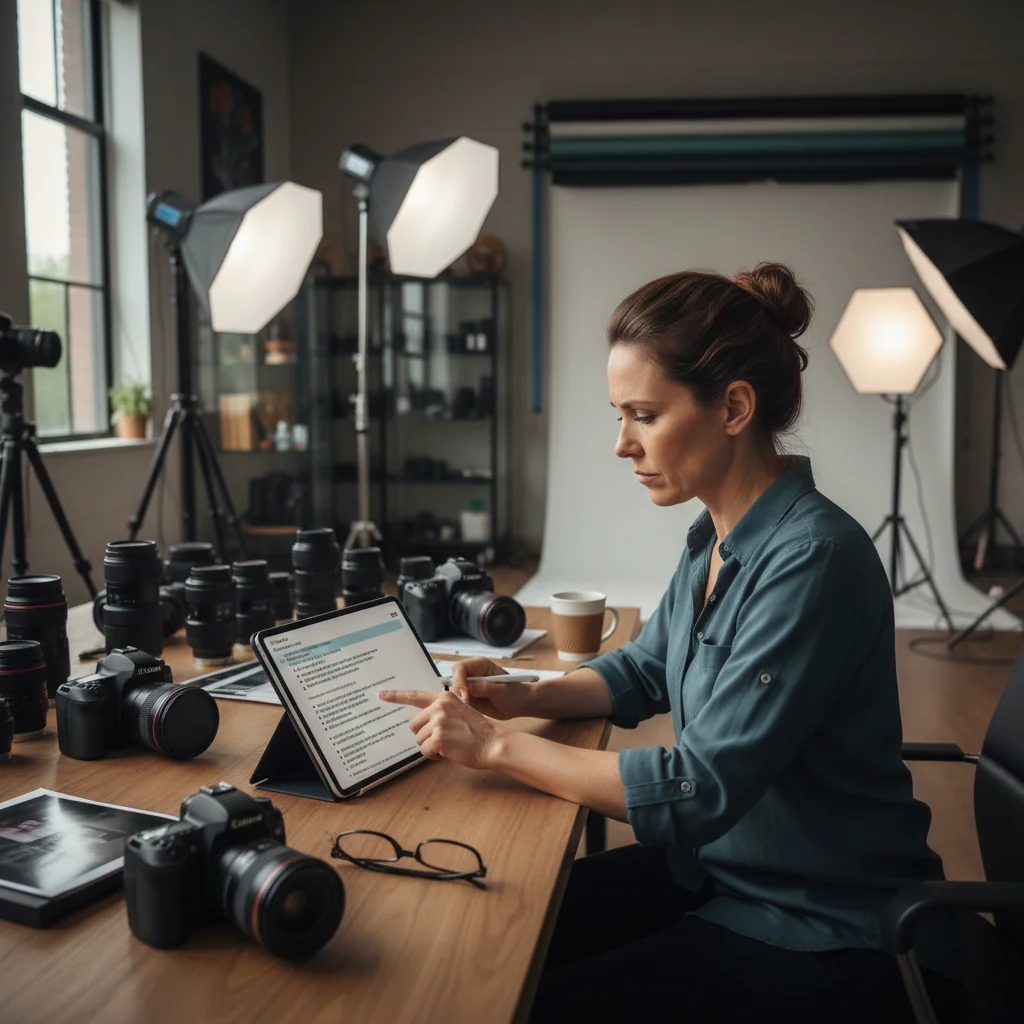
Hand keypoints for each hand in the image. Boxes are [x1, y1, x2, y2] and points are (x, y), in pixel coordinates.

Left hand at [378, 688, 503, 768]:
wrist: (492, 743)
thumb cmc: (478, 732)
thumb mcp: (460, 712)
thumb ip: (441, 712)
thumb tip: (423, 723)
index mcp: (444, 698)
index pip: (416, 695)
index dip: (396, 696)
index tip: (381, 694)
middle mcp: (439, 706)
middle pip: (414, 725)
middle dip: (425, 735)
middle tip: (445, 738)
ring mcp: (438, 721)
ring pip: (419, 740)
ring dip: (431, 746)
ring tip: (451, 744)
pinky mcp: (438, 737)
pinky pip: (424, 751)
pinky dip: (434, 756)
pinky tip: (450, 752)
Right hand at [449, 658, 534, 720]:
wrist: (521, 705)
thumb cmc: (515, 694)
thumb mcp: (501, 690)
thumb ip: (483, 687)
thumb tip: (466, 688)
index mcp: (480, 665)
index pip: (460, 668)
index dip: (459, 680)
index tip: (466, 695)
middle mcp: (472, 674)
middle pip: (453, 680)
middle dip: (458, 692)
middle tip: (469, 703)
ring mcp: (470, 687)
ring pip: (454, 693)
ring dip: (460, 701)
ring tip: (475, 707)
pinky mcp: (470, 699)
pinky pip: (459, 703)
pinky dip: (463, 708)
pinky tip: (474, 711)